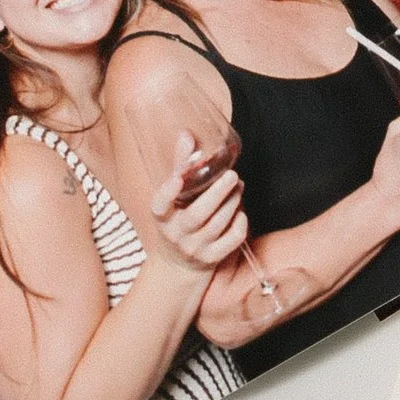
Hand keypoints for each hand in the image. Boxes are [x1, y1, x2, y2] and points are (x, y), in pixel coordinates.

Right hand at [145, 133, 251, 276]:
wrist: (178, 264)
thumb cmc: (177, 219)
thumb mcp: (172, 198)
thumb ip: (179, 166)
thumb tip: (187, 134)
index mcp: (162, 217)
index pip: (159, 206)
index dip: (167, 193)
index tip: (176, 179)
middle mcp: (176, 234)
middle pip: (197, 216)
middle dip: (217, 194)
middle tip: (233, 175)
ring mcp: (194, 248)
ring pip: (218, 225)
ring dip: (232, 202)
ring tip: (238, 186)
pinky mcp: (212, 259)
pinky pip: (231, 241)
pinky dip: (239, 223)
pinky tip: (240, 210)